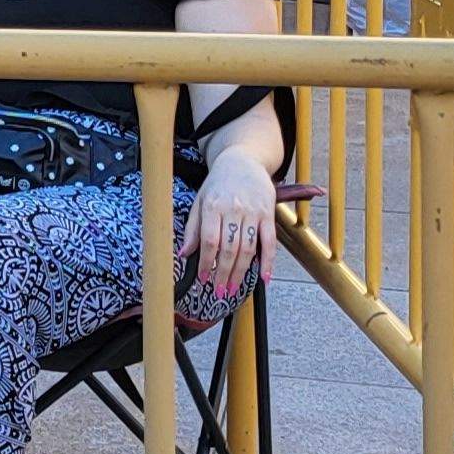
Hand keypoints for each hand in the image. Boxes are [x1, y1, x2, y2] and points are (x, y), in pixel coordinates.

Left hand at [184, 152, 278, 306]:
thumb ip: (193, 228)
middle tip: (219, 292)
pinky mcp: (268, 214)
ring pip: (248, 248)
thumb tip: (183, 254)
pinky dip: (268, 262)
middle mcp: (234, 209)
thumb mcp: (199, 201)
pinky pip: (270, 242)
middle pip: (229, 248)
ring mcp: (253, 212)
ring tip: (232, 289)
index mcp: (213, 206)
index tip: (202, 280)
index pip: (209, 241)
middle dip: (223, 274)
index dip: (206, 263)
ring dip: (241, 272)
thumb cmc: (217, 184)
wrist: (243, 161)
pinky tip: (264, 277)